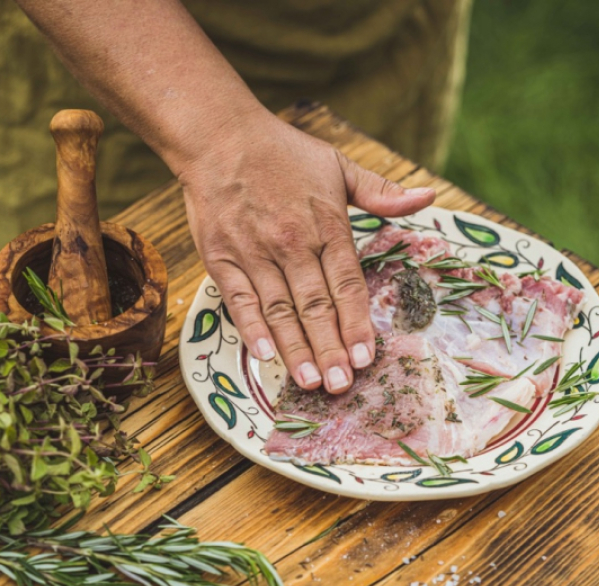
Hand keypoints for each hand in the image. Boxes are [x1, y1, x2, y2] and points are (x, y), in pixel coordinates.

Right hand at [179, 110, 434, 393]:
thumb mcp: (338, 165)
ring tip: (310, 381)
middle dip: (330, 348)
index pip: (347, 284)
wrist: (221, 137)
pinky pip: (239, 299)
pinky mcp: (222, 257)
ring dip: (295, 348)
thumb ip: (380, 191)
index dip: (357, 322)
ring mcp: (254, 252)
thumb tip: (426, 198)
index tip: (366, 357)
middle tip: (340, 385)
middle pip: (315, 305)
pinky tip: (264, 354)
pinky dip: (251, 328)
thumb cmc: (283, 153)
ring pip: (279, 309)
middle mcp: (292, 243)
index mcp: (326, 225)